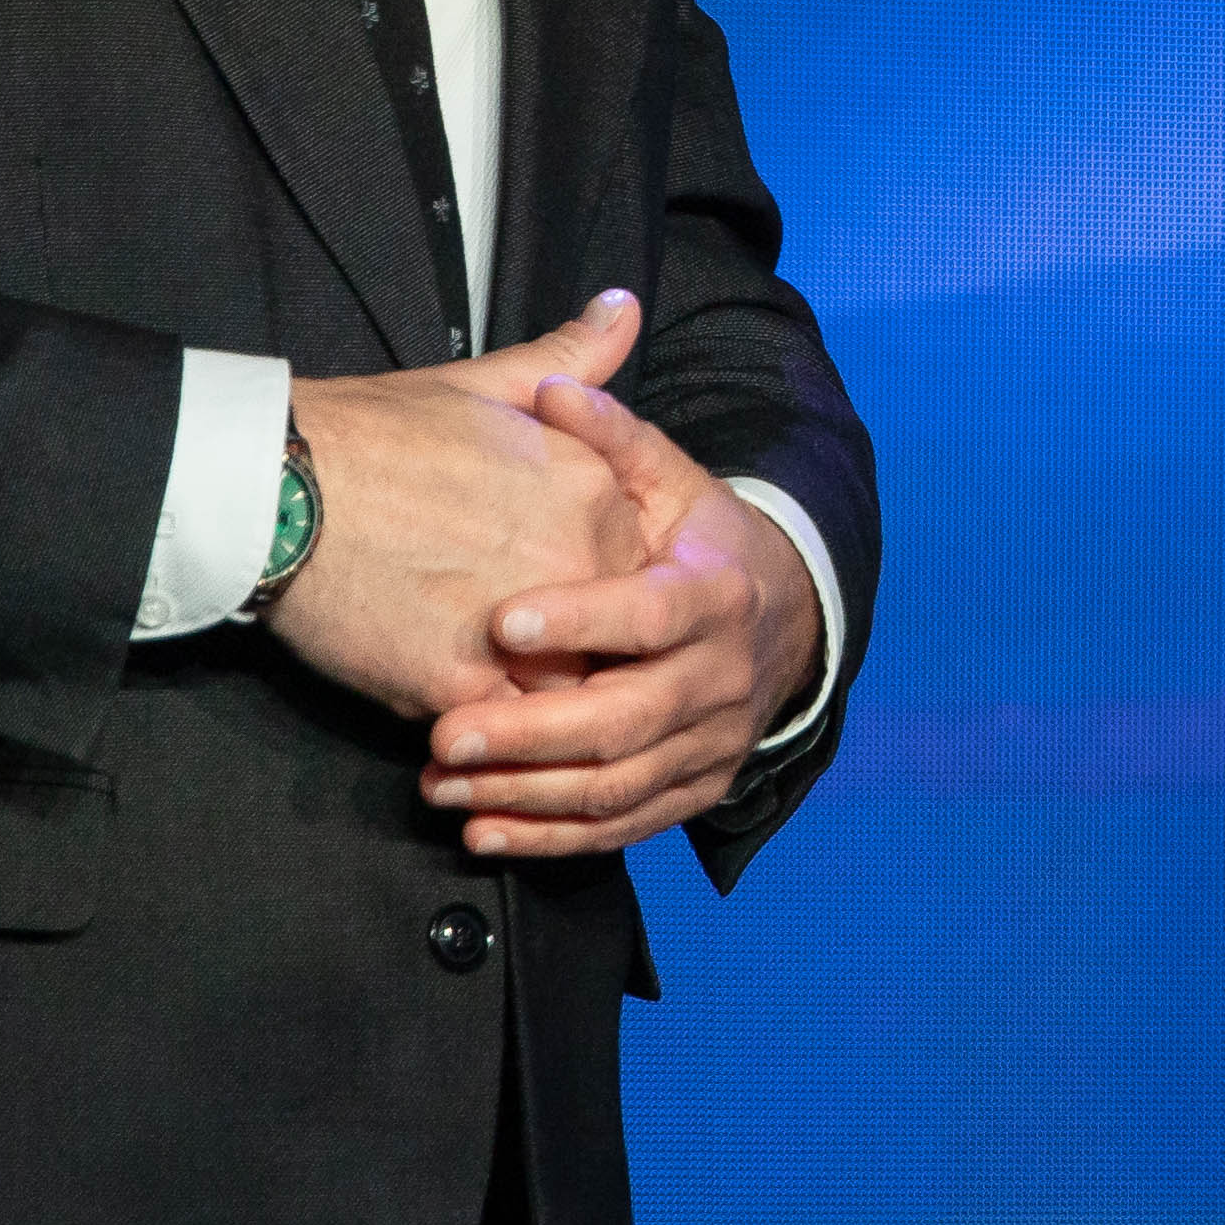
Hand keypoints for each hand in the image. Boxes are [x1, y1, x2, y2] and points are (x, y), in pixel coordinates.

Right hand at [270, 292, 658, 723]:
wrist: (274, 486)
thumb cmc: (372, 433)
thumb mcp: (484, 383)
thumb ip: (569, 361)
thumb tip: (624, 306)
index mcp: (594, 486)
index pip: (641, 568)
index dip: (603, 588)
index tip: (564, 592)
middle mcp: (577, 554)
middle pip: (614, 634)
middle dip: (583, 649)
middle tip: (533, 650)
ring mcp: (523, 623)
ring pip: (569, 691)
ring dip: (543, 699)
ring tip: (497, 689)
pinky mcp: (461, 683)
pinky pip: (505, 730)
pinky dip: (491, 732)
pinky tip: (458, 715)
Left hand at [418, 375, 827, 853]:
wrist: (783, 620)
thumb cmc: (699, 543)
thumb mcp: (670, 482)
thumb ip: (612, 438)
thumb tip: (553, 386)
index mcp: (718, 595)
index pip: (650, 616)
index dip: (580, 622)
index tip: (502, 624)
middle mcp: (723, 678)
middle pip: (629, 719)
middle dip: (531, 733)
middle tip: (445, 734)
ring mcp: (712, 743)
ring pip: (617, 784)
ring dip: (525, 793)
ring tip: (442, 783)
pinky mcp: (695, 791)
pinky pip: (623, 827)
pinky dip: (551, 838)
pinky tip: (482, 830)